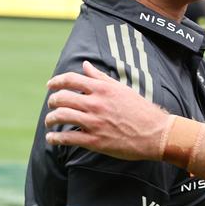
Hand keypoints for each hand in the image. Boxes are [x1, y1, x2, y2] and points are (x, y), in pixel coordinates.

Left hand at [44, 61, 168, 160]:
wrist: (155, 133)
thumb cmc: (140, 109)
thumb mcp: (121, 89)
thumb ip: (100, 77)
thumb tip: (86, 65)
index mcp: (102, 89)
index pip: (71, 79)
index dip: (56, 81)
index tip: (50, 85)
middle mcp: (96, 104)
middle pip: (62, 98)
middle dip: (52, 101)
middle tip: (51, 105)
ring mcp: (94, 122)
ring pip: (61, 116)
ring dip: (50, 119)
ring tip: (50, 122)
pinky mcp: (95, 141)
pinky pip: (67, 139)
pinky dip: (55, 139)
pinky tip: (52, 139)